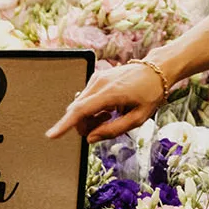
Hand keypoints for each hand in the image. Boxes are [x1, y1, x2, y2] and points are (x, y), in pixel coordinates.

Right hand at [46, 61, 166, 141]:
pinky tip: (108, 109)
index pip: (81, 111)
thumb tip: (90, 139)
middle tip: (104, 127)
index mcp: (110, 93)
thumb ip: (113, 130)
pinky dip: (92, 109)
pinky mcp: (96, 78)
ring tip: (110, 116)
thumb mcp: (138, 118)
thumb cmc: (150, 94)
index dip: (65, 125)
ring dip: (89, 118)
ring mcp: (96, 79)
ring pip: (80, 106)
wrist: (157, 70)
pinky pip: (86, 99)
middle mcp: (99, 83)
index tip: (52, 135)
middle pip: (77, 111)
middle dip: (84, 125)